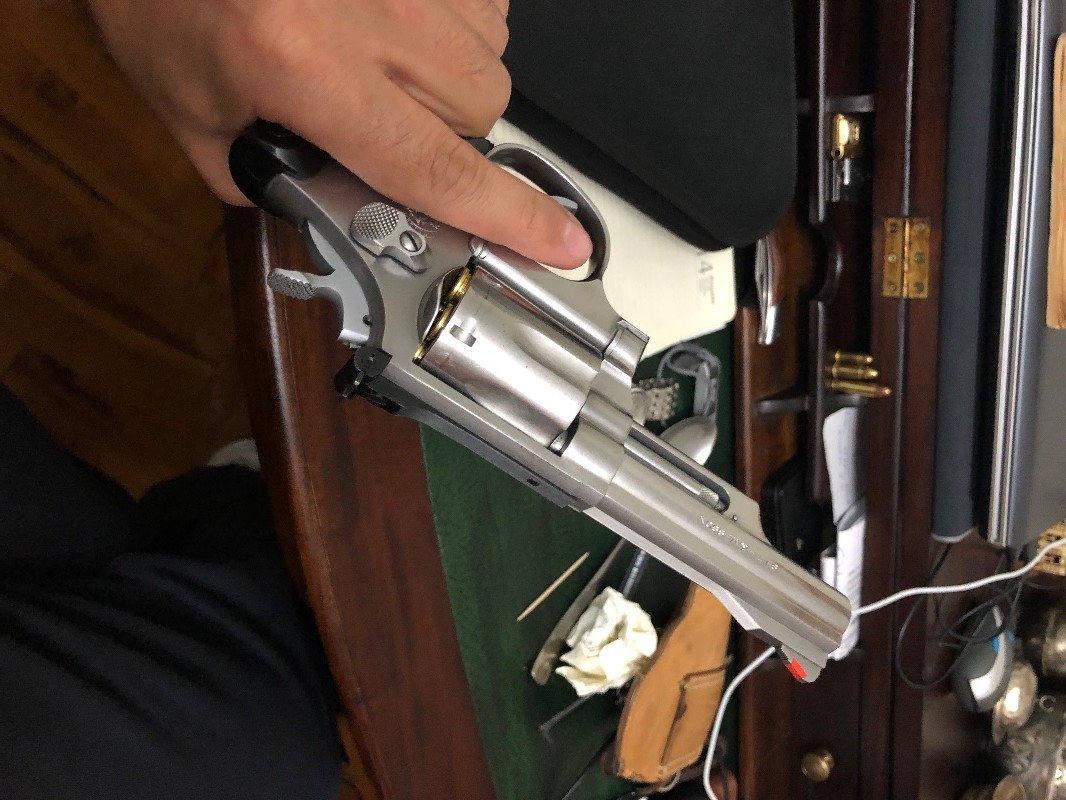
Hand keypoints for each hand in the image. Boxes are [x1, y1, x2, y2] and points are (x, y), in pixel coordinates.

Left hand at [86, 0, 592, 267]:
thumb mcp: (188, 106)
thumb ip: (265, 175)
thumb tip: (344, 203)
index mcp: (301, 62)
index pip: (432, 165)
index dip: (505, 216)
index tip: (560, 241)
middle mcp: (371, 8)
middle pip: (476, 112)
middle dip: (441, 136)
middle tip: (378, 118)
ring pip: (486, 58)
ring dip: (444, 80)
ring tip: (373, 55)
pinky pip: (480, 4)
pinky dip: (448, 25)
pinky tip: (389, 17)